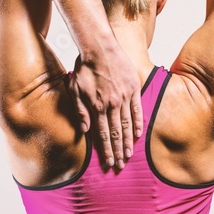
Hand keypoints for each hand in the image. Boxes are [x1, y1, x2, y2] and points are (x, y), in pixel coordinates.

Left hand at [69, 50, 142, 169]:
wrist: (100, 47)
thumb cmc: (85, 68)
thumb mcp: (75, 89)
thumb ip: (80, 111)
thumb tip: (85, 129)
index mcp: (97, 106)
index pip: (103, 134)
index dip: (106, 150)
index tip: (109, 162)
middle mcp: (112, 105)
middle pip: (116, 133)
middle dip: (118, 151)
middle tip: (121, 165)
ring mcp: (125, 97)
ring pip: (127, 125)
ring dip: (128, 141)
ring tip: (129, 154)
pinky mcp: (134, 89)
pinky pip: (137, 110)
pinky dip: (138, 123)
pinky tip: (138, 134)